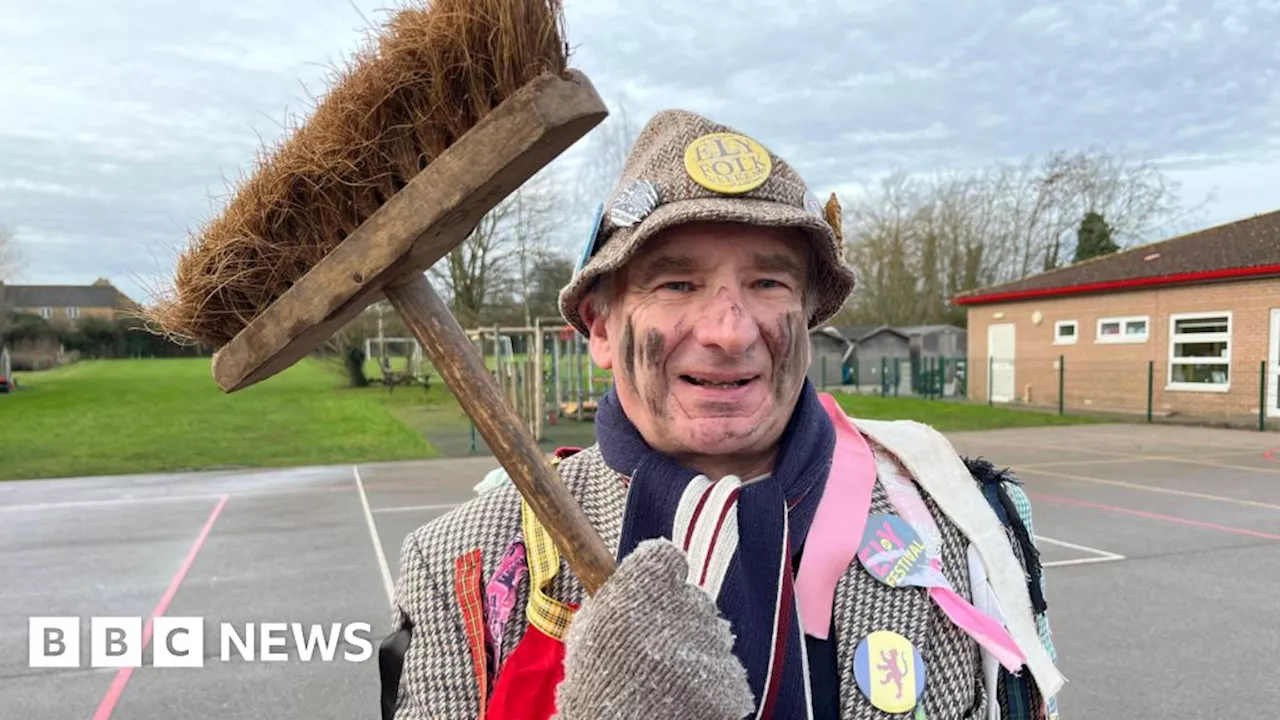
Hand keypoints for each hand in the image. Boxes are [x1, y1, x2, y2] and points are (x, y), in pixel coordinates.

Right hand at [553, 539, 754, 719]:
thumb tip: (632, 581)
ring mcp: (713, 644)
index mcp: (644, 588)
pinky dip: (710, 684)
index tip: (653, 591)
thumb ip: (615, 597)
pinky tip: (684, 700)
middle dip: (679, 620)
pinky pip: (725, 672)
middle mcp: (685, 606)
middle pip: (694, 600)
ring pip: (712, 637)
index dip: (660, 576)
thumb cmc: (594, 682)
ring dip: (695, 652)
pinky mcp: (731, 682)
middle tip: (655, 650)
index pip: (667, 558)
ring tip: (666, 682)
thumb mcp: (590, 628)